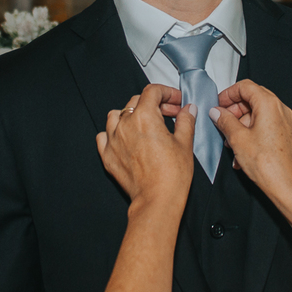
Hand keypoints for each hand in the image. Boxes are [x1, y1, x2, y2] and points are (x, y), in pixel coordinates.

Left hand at [97, 84, 194, 211]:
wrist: (157, 200)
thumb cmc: (171, 175)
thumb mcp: (185, 143)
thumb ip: (185, 121)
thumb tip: (188, 110)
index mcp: (144, 117)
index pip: (152, 91)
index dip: (167, 92)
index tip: (176, 101)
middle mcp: (125, 125)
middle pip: (136, 101)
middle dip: (154, 103)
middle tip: (170, 113)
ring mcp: (113, 140)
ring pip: (116, 115)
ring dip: (131, 114)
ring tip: (145, 123)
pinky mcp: (107, 155)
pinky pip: (104, 135)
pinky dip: (113, 132)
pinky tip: (126, 137)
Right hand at [211, 80, 291, 201]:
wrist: (286, 185)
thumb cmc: (267, 164)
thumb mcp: (238, 139)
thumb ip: (225, 121)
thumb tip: (217, 112)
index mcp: (269, 104)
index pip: (245, 86)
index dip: (228, 94)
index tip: (218, 104)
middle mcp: (280, 110)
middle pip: (252, 98)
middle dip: (234, 110)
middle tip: (221, 121)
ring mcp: (284, 122)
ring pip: (257, 113)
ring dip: (241, 124)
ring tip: (230, 141)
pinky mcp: (284, 134)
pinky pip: (264, 125)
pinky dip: (250, 132)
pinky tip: (241, 150)